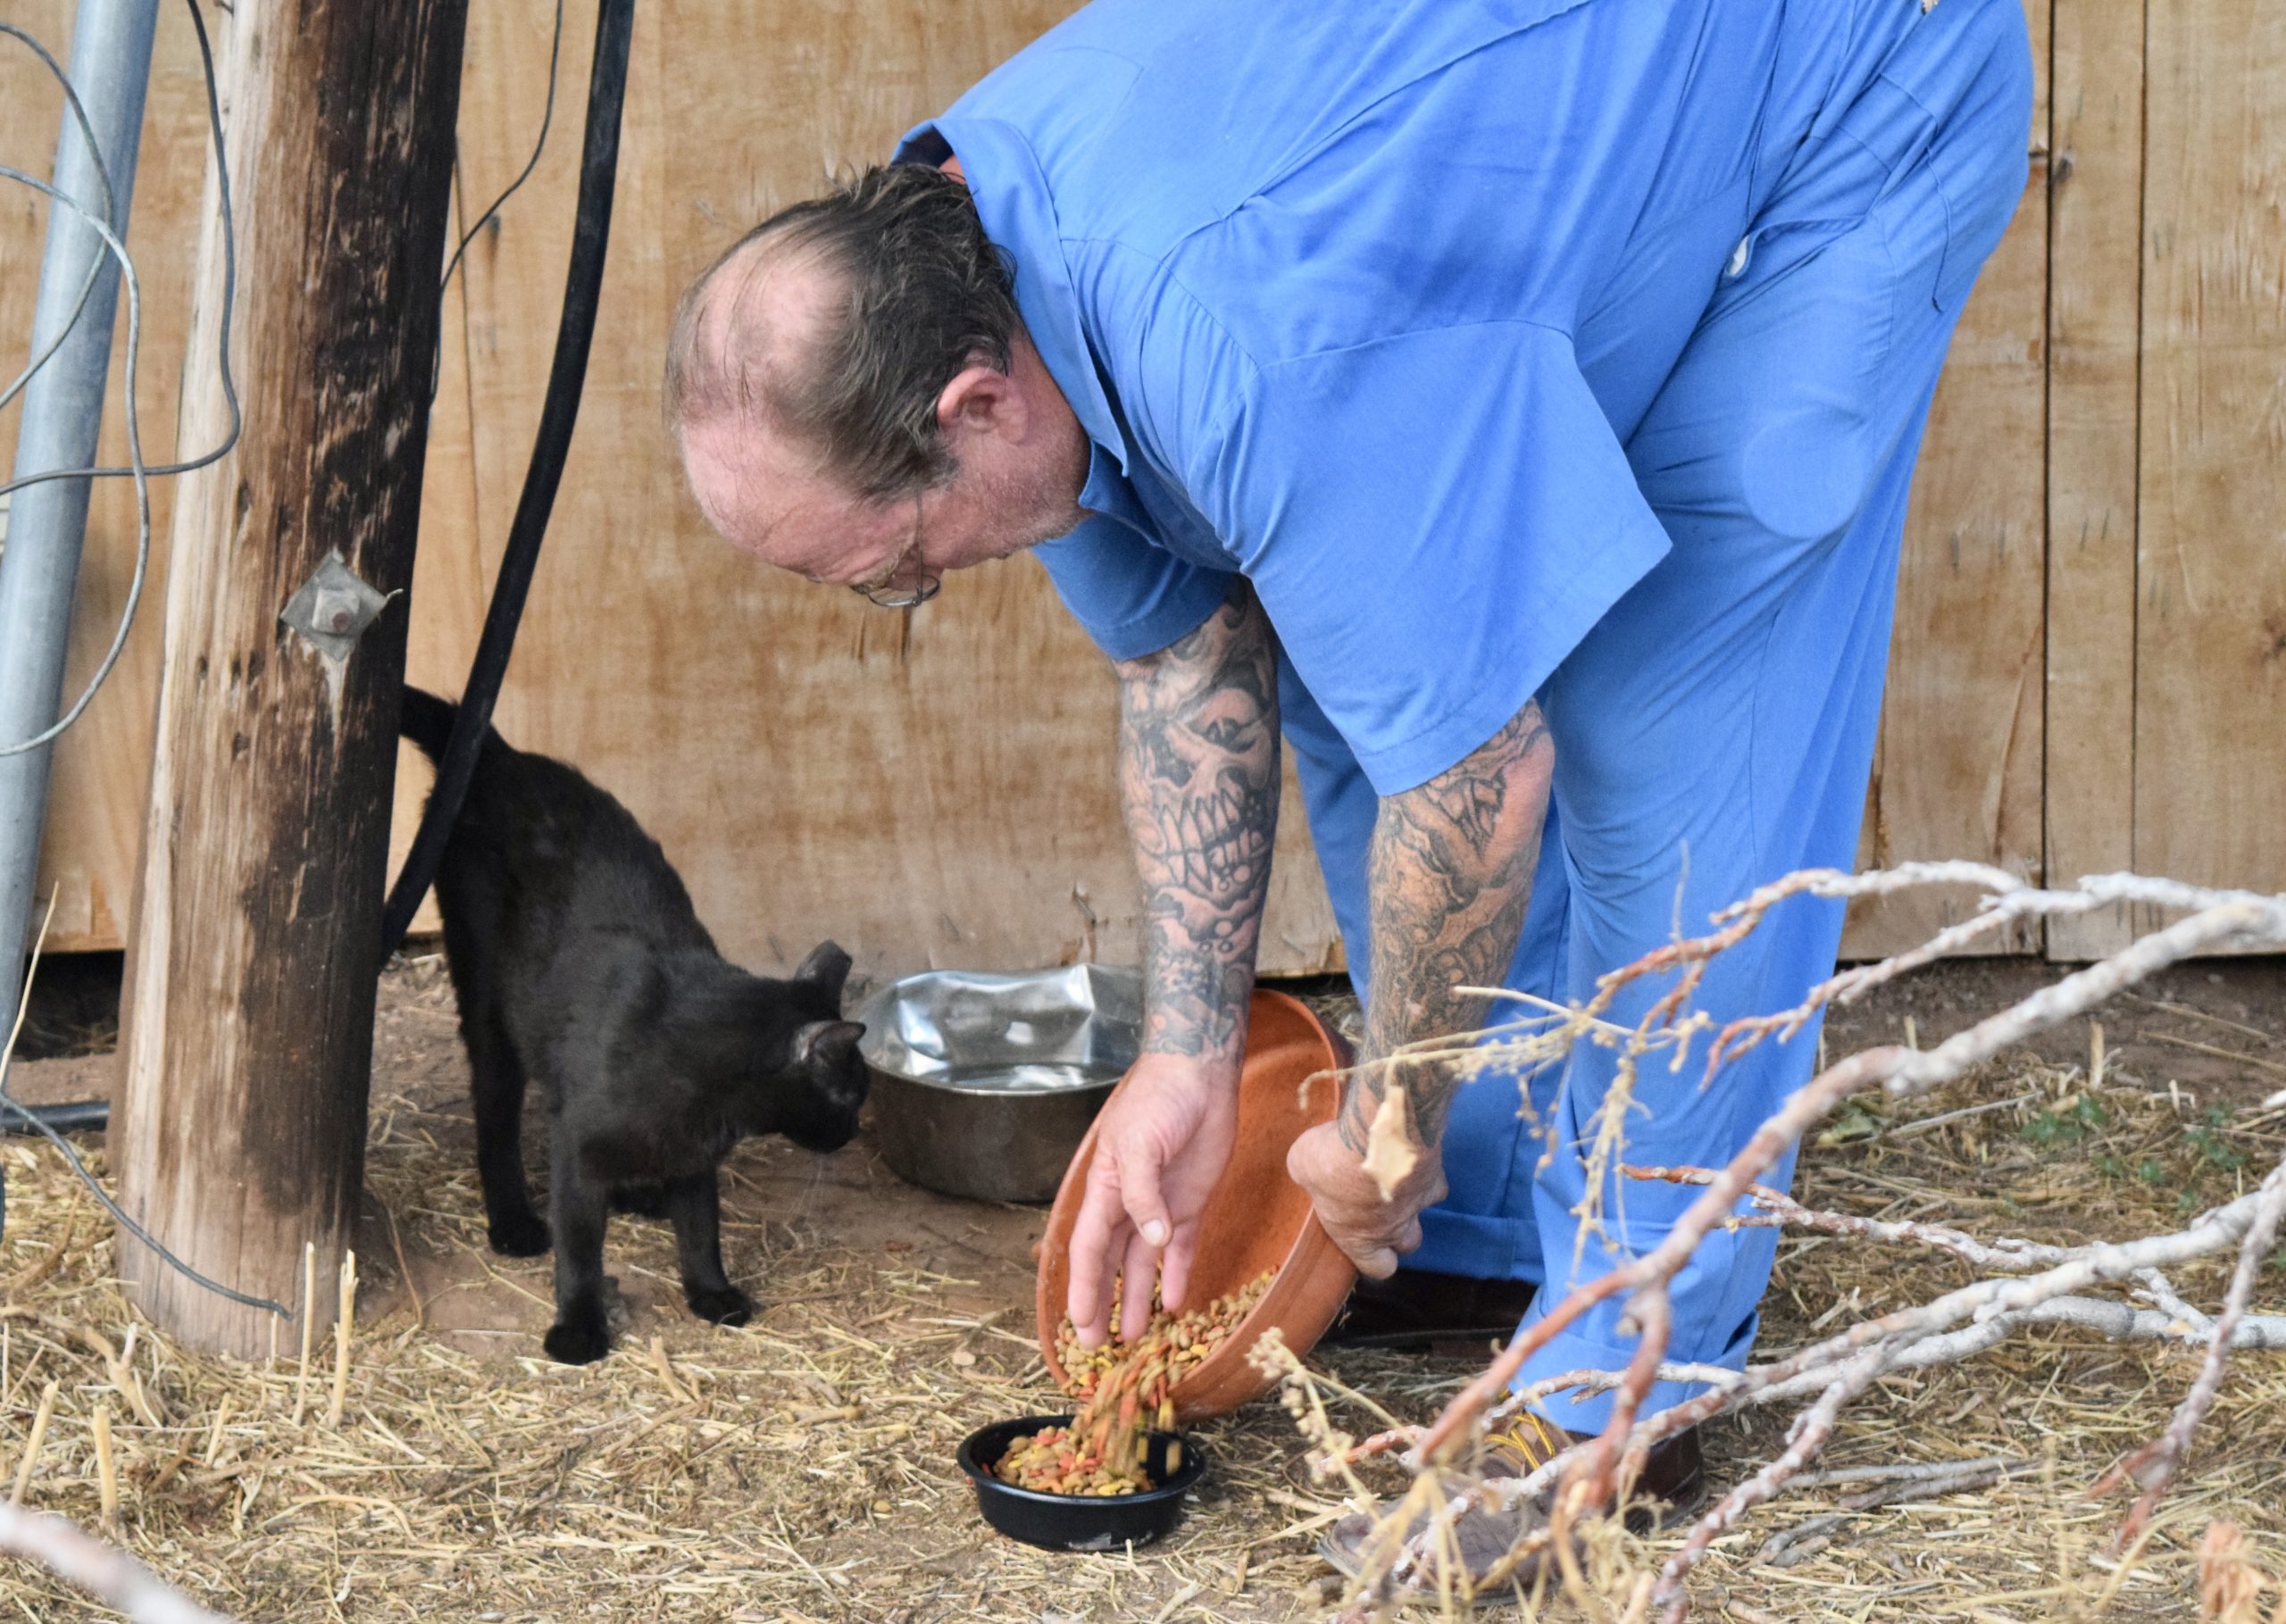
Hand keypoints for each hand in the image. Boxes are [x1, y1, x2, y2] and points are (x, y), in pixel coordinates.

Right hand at [1065, 1053, 1238, 1347]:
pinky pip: (1182, 1250)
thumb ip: (1143, 1194)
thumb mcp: (1140, 1142)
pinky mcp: (1191, 1204)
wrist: (1199, 1074)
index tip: (1079, 1325)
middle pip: (1110, 1265)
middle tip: (1100, 1348)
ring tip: (1136, 1339)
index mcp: (1105, 1188)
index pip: (1088, 1249)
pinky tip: (1175, 1303)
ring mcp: (1160, 1207)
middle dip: (1103, 1305)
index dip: (1083, 1289)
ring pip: (1143, 1265)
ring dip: (1138, 1300)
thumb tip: (1150, 1241)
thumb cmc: (1158, 1098)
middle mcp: (1128, 1204)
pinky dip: (1177, 1276)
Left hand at [1286, 1111, 1447, 1279]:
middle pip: (1408, 1244)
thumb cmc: (1335, 1160)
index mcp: (1359, 1238)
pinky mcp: (1434, 1175)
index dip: (1375, 1259)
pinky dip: (1423, 1172)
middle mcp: (1394, 1227)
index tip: (1365, 1243)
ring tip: (1394, 1178)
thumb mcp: (1301, 1166)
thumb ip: (1307, 1178)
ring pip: (1422, 1212)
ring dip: (1411, 1201)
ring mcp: (1418, 1203)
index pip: (1378, 1268)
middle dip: (1398, 1231)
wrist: (1380, 1135)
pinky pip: (1433, 1180)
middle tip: (1379, 1208)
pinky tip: (1408, 1157)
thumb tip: (1306, 1171)